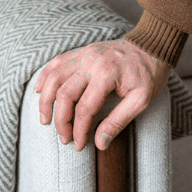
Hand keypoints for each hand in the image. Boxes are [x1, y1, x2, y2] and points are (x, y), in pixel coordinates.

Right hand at [33, 39, 166, 150]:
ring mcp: (85, 54)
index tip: (78, 144)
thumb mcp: (141, 100)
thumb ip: (118, 121)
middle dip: (60, 120)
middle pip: (64, 93)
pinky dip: (45, 77)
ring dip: (45, 100)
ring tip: (45, 119)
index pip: (84, 108)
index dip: (78, 130)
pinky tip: (40, 91)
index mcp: (106, 74)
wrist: (151, 47)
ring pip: (54, 77)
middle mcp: (91, 61)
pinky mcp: (82, 51)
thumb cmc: (149, 74)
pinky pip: (56, 63)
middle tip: (63, 138)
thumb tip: (99, 143)